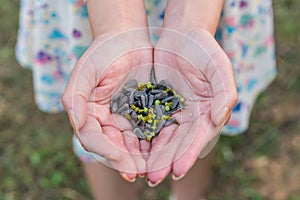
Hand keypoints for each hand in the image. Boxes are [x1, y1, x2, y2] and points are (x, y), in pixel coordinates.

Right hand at [62, 29, 152, 180]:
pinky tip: (161, 151)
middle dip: (124, 161)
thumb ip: (75, 98)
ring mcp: (126, 118)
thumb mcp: (85, 71)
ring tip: (150, 168)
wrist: (127, 39)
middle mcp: (107, 120)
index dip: (103, 149)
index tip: (118, 156)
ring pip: (132, 143)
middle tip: (136, 172)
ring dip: (140, 158)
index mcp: (90, 114)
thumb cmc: (102, 53)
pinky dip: (154, 143)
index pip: (92, 138)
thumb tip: (77, 124)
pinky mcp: (144, 113)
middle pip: (113, 146)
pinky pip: (148, 131)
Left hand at [146, 28, 237, 185]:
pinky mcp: (157, 105)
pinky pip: (149, 123)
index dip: (188, 154)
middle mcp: (191, 116)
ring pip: (162, 138)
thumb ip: (225, 92)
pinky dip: (143, 138)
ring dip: (153, 155)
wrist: (183, 36)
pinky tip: (134, 150)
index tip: (177, 170)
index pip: (198, 138)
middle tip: (154, 179)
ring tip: (143, 172)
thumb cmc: (204, 49)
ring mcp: (174, 112)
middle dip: (167, 162)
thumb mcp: (219, 66)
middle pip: (178, 143)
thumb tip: (219, 118)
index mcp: (207, 111)